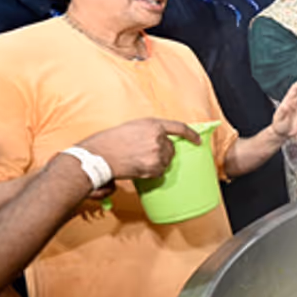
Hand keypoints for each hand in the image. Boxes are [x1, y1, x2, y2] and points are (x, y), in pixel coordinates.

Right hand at [78, 118, 198, 180]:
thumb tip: (163, 140)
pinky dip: (152, 172)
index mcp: (153, 124)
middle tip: (144, 153)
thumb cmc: (111, 140)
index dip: (191, 134)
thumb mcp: (133, 127)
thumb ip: (151, 131)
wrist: (98, 155)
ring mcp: (156, 153)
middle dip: (163, 151)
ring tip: (138, 159)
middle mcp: (158, 138)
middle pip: (171, 148)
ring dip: (157, 162)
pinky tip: (138, 167)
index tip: (198, 140)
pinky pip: (159, 172)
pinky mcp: (152, 167)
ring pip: (166, 160)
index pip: (180, 128)